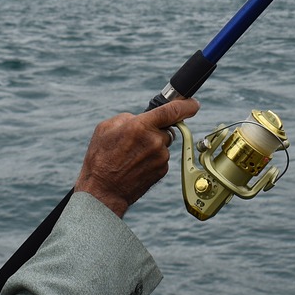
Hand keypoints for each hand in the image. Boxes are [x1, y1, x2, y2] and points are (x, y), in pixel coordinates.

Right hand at [74, 98, 199, 216]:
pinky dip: (152, 159)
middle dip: (154, 131)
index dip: (187, 105)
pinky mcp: (163, 170)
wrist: (103, 191)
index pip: (173, 110)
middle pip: (166, 128)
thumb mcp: (106, 128)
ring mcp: (161, 157)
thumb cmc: (101, 158)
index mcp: (141, 126)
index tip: (194, 104)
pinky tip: (136, 166)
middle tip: (134, 141)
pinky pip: (162, 158)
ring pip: (163, 144)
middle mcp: (155, 141)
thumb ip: (129, 118)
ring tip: (131, 157)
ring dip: (152, 146)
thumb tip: (143, 118)